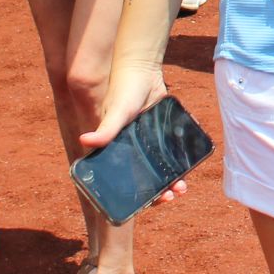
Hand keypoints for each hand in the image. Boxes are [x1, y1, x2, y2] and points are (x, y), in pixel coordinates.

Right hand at [78, 66, 189, 205]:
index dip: (135, 198)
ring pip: (159, 171)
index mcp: (114, 153)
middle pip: (144, 181)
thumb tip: (84, 140)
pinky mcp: (161, 135)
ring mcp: (147, 145)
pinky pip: (170, 154)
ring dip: (171, 182)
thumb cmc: (123, 91)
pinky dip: (179, 164)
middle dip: (158, 193)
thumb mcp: (116, 111)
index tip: (151, 203)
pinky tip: (189, 168)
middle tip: (173, 195)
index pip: (122, 183)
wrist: (143, 70)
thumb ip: (105, 128)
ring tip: (182, 187)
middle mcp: (129, 152)